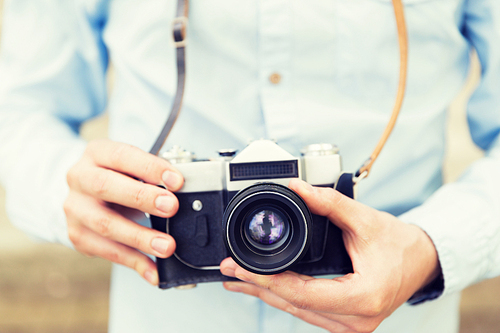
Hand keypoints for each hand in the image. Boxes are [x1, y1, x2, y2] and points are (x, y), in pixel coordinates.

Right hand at [64, 139, 183, 284]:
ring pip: (105, 224)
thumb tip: (182, 191)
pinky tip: (154, 271)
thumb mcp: (132, 166)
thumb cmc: (118, 176)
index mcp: (97, 153)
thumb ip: (152, 176)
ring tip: (167, 246)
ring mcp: (75, 209)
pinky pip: (107, 252)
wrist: (85, 192)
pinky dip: (134, 262)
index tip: (177, 180)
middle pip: (106, 187)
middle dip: (142, 198)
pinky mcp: (78, 235)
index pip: (122, 156)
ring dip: (140, 237)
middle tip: (171, 207)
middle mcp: (80, 178)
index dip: (150, 167)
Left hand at [220, 179, 439, 332]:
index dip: (266, 280)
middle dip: (258, 287)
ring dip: (266, 294)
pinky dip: (284, 298)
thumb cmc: (399, 244)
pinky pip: (307, 311)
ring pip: (297, 312)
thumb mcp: (364, 219)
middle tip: (229, 272)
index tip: (240, 268)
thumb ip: (329, 203)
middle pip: (294, 305)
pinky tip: (265, 288)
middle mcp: (356, 320)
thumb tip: (298, 187)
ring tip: (237, 281)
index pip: (301, 293)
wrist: (422, 261)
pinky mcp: (345, 322)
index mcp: (362, 297)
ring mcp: (351, 326)